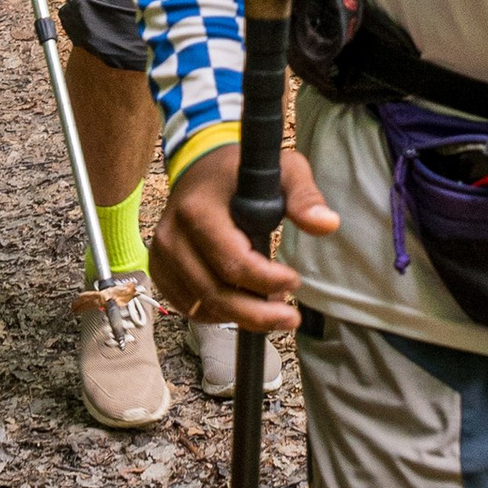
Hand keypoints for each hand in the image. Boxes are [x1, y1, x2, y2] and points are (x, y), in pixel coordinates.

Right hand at [146, 140, 338, 334]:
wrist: (200, 168)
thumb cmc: (242, 171)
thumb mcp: (282, 170)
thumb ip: (304, 196)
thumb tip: (327, 224)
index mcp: (197, 210)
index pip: (233, 263)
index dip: (267, 280)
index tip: (294, 280)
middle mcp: (171, 236)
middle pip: (215, 294)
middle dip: (258, 314)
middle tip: (290, 318)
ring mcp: (161, 256)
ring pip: (203, 306)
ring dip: (241, 317)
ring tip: (271, 310)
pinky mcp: (160, 271)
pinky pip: (190, 307)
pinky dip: (218, 314)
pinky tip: (243, 306)